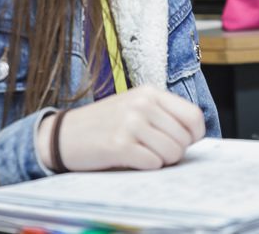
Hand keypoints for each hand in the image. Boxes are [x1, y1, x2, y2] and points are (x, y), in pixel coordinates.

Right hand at [36, 85, 205, 170]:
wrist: (63, 135)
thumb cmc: (104, 124)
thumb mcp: (134, 106)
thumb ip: (162, 113)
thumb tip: (194, 133)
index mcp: (150, 92)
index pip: (193, 115)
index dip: (195, 134)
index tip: (186, 142)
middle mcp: (143, 104)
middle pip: (184, 138)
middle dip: (176, 151)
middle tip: (157, 152)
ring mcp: (131, 123)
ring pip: (171, 152)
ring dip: (161, 161)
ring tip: (144, 155)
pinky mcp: (119, 145)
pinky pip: (153, 163)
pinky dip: (147, 167)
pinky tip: (132, 160)